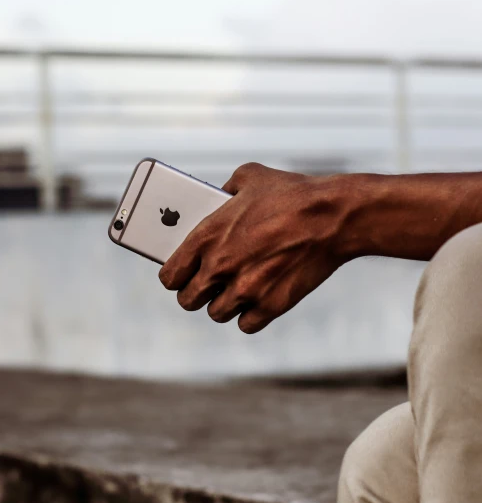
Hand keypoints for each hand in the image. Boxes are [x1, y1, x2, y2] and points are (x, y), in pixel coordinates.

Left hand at [158, 162, 348, 333]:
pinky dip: (250, 315)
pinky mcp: (271, 305)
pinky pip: (246, 324)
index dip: (175, 276)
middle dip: (196, 293)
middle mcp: (220, 267)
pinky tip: (257, 301)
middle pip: (188, 300)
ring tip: (235, 291)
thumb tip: (219, 197)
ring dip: (224, 304)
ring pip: (217, 313)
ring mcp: (245, 290)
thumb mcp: (249, 178)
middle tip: (207, 286)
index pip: (170, 275)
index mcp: (206, 236)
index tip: (181, 275)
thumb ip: (225, 190)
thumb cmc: (292, 194)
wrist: (333, 215)